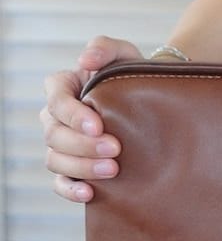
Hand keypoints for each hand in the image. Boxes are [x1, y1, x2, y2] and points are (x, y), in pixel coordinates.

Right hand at [40, 35, 141, 202]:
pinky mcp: (70, 167)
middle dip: (83, 145)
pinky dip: (70, 190)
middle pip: (55, 135)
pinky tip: (90, 192)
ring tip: (113, 169)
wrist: (147, 100)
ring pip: (55, 160)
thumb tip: (84, 60)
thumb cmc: (130, 73)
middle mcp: (55, 116)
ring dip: (82, 167)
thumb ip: (103, 48)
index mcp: (61, 87)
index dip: (73, 115)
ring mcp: (60, 144)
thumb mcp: (122, 53)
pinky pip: (59, 183)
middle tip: (115, 148)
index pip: (56, 101)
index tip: (98, 125)